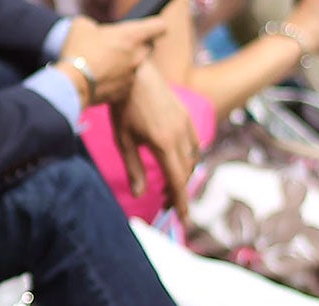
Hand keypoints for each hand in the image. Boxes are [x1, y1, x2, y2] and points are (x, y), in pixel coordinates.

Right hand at [60, 14, 166, 105]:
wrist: (72, 84)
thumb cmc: (78, 50)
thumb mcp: (82, 26)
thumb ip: (94, 25)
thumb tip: (92, 31)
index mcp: (133, 36)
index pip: (159, 27)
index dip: (155, 27)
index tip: (148, 29)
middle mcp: (137, 56)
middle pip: (148, 47)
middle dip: (136, 46)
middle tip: (118, 47)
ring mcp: (132, 76)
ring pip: (135, 67)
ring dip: (125, 65)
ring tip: (105, 65)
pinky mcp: (123, 93)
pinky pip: (124, 84)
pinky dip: (116, 82)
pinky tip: (101, 80)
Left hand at [112, 61, 200, 216]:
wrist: (133, 72)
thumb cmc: (123, 107)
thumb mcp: (124, 142)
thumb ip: (134, 169)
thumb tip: (139, 196)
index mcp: (164, 143)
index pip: (177, 181)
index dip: (181, 203)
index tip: (183, 221)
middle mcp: (180, 134)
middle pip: (186, 172)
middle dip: (178, 191)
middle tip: (165, 204)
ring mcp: (186, 122)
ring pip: (192, 158)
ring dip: (183, 175)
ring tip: (168, 185)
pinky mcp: (186, 114)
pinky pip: (194, 142)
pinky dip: (188, 157)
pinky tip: (177, 162)